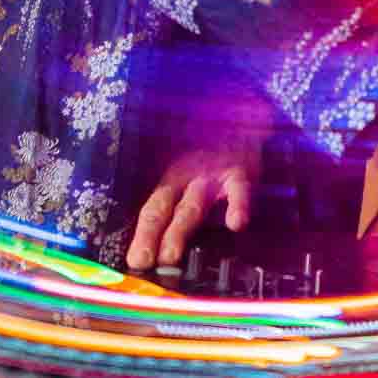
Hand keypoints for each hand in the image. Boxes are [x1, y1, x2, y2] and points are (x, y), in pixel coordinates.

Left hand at [125, 137, 259, 270]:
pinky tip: (235, 224)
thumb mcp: (192, 169)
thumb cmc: (214, 149)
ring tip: (170, 256)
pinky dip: (238, 206)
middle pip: (163, 208)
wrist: (243, 116)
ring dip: (179, 230)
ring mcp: (212, 175)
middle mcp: (187, 178)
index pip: (152, 210)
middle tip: (141, 262)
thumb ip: (182, 200)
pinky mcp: (240, 171)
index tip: (134, 262)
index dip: (142, 235)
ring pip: (192, 205)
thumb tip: (164, 245)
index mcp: (173, 180)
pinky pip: (238, 190)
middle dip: (151, 236)